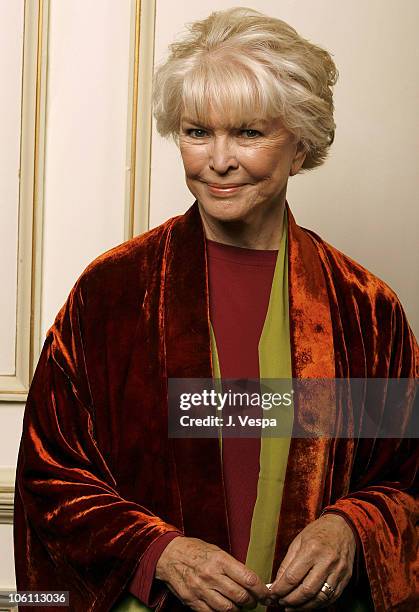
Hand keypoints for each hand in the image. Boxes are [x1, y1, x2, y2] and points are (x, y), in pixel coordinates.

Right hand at [155, 536, 269, 610]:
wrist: (169, 555)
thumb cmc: (195, 550)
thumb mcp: (216, 551)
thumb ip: (232, 566)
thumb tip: (251, 581)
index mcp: (220, 560)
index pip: (248, 579)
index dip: (261, 590)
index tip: (266, 594)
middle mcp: (211, 575)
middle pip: (240, 596)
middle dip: (252, 602)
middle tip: (254, 600)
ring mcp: (201, 590)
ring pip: (228, 609)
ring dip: (238, 609)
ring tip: (240, 605)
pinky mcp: (192, 601)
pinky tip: (225, 607)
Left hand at [264, 514, 355, 609]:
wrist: (343, 526)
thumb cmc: (318, 532)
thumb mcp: (298, 541)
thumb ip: (287, 563)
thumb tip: (277, 583)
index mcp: (311, 549)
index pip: (292, 577)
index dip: (280, 589)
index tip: (272, 595)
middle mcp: (326, 561)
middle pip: (306, 590)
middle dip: (291, 601)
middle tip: (281, 603)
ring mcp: (338, 571)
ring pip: (319, 598)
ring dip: (303, 607)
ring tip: (292, 607)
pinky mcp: (346, 578)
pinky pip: (331, 598)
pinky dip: (318, 605)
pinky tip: (308, 604)